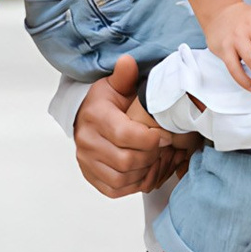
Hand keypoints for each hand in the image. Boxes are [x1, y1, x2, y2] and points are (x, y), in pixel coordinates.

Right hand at [71, 55, 193, 201]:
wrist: (85, 117)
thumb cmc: (105, 102)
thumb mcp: (115, 85)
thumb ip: (124, 76)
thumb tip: (128, 62)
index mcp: (95, 116)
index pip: (125, 135)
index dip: (151, 139)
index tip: (165, 136)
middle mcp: (87, 141)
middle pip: (126, 160)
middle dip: (151, 156)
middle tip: (161, 149)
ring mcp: (86, 161)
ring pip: (122, 178)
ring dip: (143, 172)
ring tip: (153, 159)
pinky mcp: (90, 176)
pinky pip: (115, 189)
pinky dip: (132, 184)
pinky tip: (141, 170)